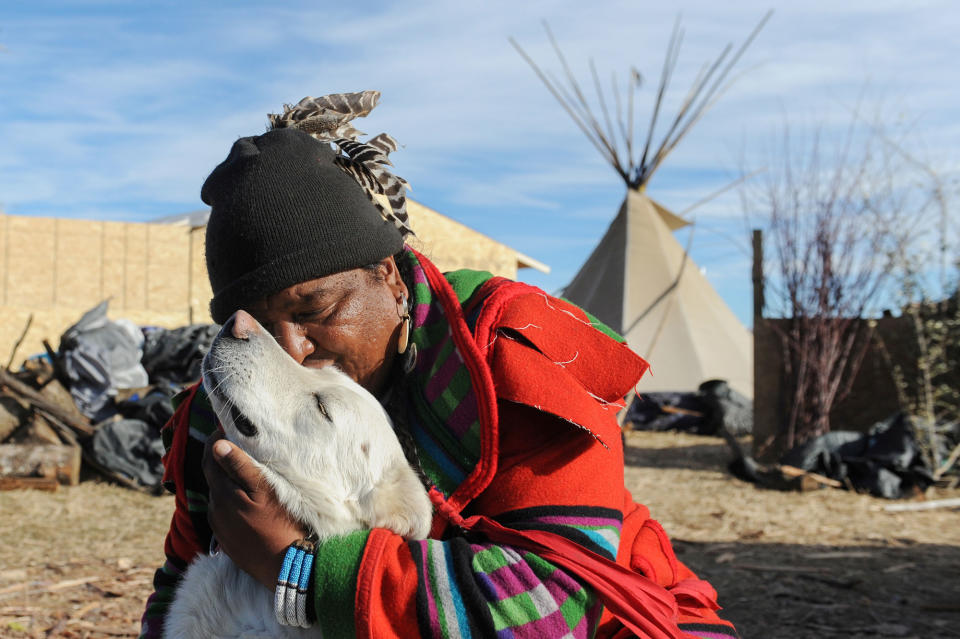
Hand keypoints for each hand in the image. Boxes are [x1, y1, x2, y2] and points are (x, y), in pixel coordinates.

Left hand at [202, 431, 306, 588]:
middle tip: (238, 442)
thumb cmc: (281, 523)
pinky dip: (232, 499)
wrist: (286, 566)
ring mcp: (220, 527)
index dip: (216, 439)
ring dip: (228, 480)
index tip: (227, 425)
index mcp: (222, 493)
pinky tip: (247, 499)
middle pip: (213, 476)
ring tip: (246, 471)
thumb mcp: (264, 490)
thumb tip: (218, 445)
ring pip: (219, 494)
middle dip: (222, 458)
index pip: (210, 458)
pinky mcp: (228, 540)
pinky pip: (224, 512)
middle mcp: (215, 509)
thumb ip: (240, 467)